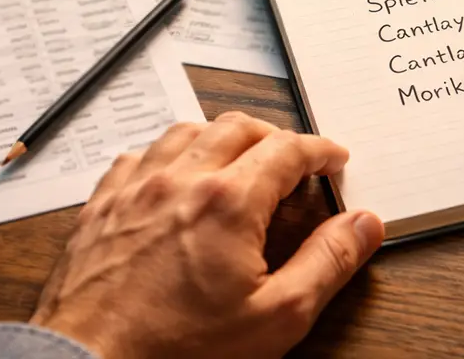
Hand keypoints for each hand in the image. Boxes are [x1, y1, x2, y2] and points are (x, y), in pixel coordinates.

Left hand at [29, 112, 384, 358]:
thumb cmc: (177, 351)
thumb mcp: (276, 318)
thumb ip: (327, 263)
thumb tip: (362, 224)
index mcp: (227, 201)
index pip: (287, 149)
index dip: (319, 150)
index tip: (332, 159)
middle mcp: (179, 180)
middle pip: (237, 126)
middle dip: (273, 135)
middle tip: (291, 160)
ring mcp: (135, 189)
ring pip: (185, 131)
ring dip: (220, 137)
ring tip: (237, 161)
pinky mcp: (101, 206)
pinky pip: (138, 155)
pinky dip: (166, 155)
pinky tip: (171, 177)